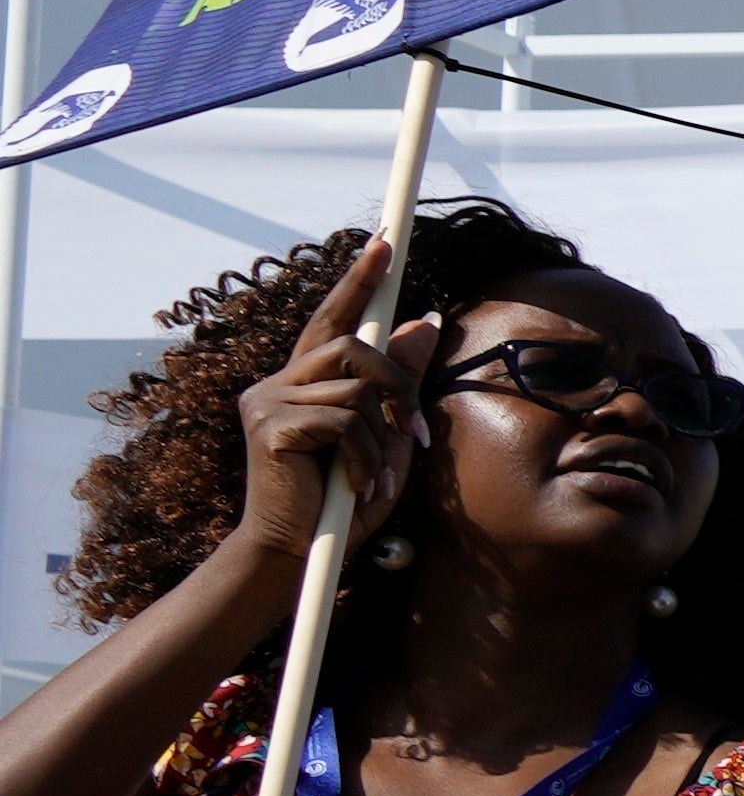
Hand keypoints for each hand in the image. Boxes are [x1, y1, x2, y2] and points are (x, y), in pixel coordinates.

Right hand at [220, 243, 421, 599]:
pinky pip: (344, 421)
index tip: (385, 241)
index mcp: (300, 381)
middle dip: (397, 381)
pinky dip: (367, 456)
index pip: (331, 318)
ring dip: (385, 432)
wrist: (299, 554)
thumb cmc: (344, 500)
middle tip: (417, 430)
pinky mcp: (269, 428)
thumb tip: (424, 321)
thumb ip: (399, 380)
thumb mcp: (386, 434)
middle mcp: (275, 384)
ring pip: (355, 385)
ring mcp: (266, 404)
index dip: (358, 280)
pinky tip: (360, 488)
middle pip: (349, 344)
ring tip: (381, 474)